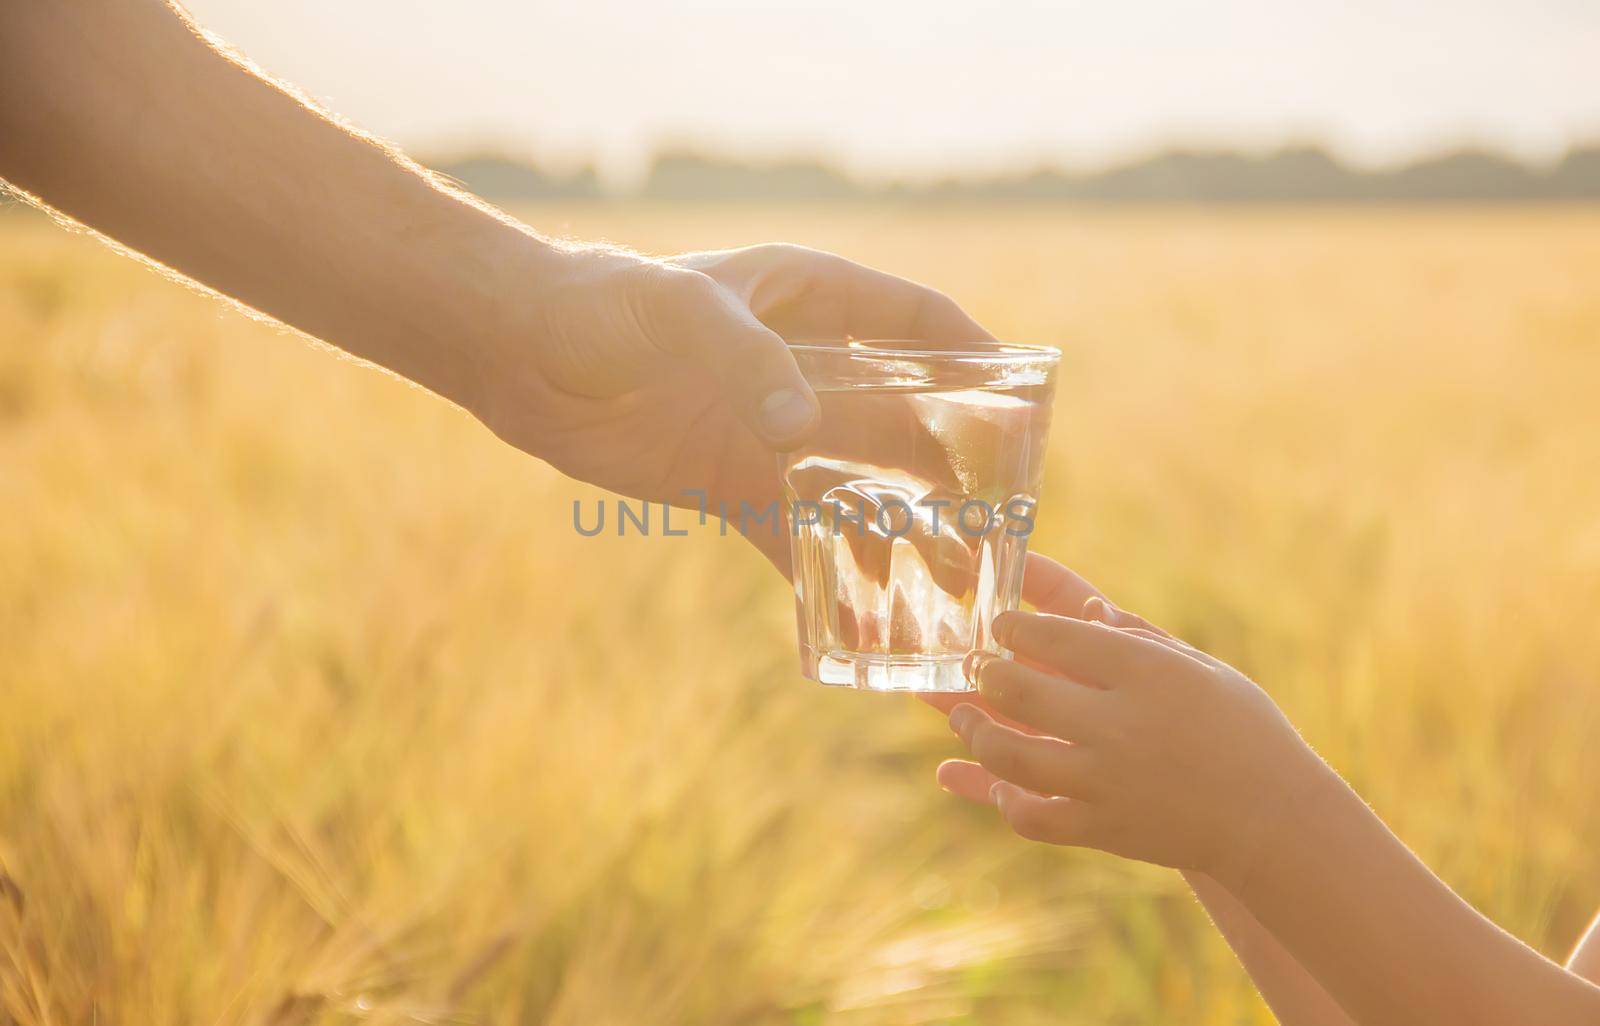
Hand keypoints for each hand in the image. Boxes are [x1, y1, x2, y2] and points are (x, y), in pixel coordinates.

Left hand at [471, 242, 992, 570]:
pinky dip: (823, 572)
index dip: (975, 357)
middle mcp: (804, 368)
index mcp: (808, 300)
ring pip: (858, 484)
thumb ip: (749, 363)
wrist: (521, 356)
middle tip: (1004, 521)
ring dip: (901, 528)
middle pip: (903, 417)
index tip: (1028, 403)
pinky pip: (792, 533)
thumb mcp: (682, 316)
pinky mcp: (730, 482)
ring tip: (952, 583)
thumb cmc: (603, 306)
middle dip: (954, 466)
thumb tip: (802, 429)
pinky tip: (858, 616)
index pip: (916, 321)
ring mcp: (771, 429)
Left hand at [934, 555, 1331, 882]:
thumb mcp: (1201, 669)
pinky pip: (1032, 815)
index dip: (1015, 626)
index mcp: (1148, 673)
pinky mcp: (1103, 829)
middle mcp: (1121, 724)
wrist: (1276, 820)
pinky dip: (1005, 797)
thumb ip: (1139, 638)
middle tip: (974, 667)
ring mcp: (1107, 781)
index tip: (999, 624)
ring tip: (962, 716)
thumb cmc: (1242, 730)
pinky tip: (999, 779)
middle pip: (1020, 689)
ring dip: (975, 731)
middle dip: (984, 674)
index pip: (1058, 636)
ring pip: (1010, 754)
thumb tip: (1085, 608)